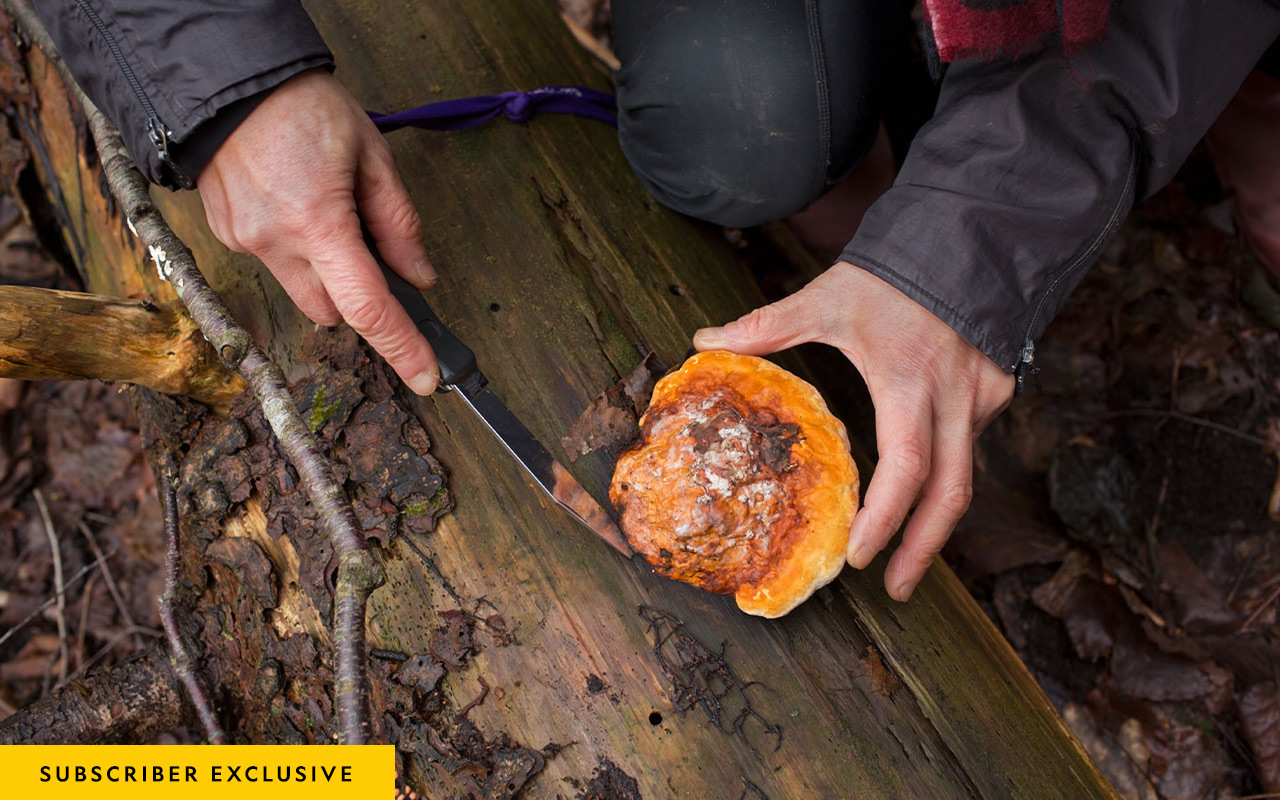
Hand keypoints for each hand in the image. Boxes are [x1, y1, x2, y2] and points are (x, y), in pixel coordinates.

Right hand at [197, 68, 439, 393]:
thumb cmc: (302, 105)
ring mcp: (244, 241)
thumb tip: (418, 275)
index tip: (427, 376)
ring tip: (329, 210)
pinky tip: (296, 202)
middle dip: (359, 298)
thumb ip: (398, 223)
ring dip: (327, 273)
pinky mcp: (227, 234)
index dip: (402, 347)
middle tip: (374, 251)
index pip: (368, 307)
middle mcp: (274, 242)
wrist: (225, 77)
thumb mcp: (371, 154)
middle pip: (333, 311)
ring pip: (302, 290)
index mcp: (317, 222)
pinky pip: (275, 262)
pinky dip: (296, 249)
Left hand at [693, 262, 1014, 600]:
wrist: (960, 245)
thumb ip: (766, 325)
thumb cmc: (887, 276)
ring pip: (964, 475)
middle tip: (894, 588)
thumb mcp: (825, 299)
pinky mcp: (998, 394)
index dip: (887, 517)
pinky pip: (971, 448)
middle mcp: (954, 397)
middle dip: (924, 549)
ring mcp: (984, 398)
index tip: (860, 557)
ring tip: (905, 563)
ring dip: (935, 522)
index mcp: (907, 379)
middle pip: (951, 493)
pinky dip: (945, 477)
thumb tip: (705, 341)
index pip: (907, 465)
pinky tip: (923, 498)